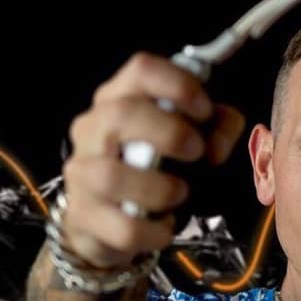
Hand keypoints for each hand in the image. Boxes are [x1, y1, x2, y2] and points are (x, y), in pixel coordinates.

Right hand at [61, 52, 245, 268]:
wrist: (102, 223)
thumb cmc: (148, 170)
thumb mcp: (186, 139)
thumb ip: (215, 129)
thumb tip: (219, 143)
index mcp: (118, 99)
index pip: (141, 69)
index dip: (178, 85)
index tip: (205, 110)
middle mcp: (92, 130)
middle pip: (121, 113)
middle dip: (170, 132)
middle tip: (197, 152)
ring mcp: (81, 172)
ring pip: (111, 174)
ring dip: (159, 187)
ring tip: (180, 193)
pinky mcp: (82, 216)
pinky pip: (122, 226)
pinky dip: (154, 230)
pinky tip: (166, 225)